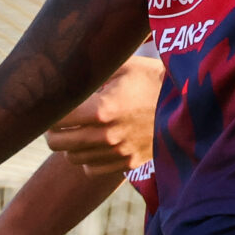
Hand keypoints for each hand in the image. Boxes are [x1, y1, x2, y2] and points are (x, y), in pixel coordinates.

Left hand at [42, 55, 160, 174]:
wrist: (187, 103)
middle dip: (52, 129)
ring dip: (69, 144)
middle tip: (58, 118)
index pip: (55, 118)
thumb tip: (63, 70)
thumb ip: (92, 71)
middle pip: (58, 142)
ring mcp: (118, 153)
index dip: (48, 111)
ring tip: (77, 129)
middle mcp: (107, 135)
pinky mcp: (127, 163)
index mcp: (102, 109)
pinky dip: (87, 158)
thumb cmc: (151, 78)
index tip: (51, 104)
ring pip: (72, 157)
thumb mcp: (122, 65)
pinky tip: (94, 142)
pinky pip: (91, 169)